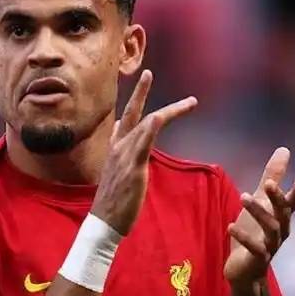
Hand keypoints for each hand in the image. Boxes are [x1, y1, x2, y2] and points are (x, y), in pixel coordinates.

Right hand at [91, 70, 196, 235]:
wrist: (104, 222)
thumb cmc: (113, 205)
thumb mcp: (117, 179)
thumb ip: (123, 164)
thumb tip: (126, 156)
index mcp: (114, 151)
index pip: (123, 123)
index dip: (133, 106)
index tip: (140, 90)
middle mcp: (118, 149)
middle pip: (131, 114)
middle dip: (140, 92)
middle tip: (147, 73)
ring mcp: (125, 156)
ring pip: (146, 125)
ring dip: (169, 111)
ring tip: (190, 102)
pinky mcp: (133, 166)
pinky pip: (143, 142)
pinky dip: (150, 127)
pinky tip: (158, 116)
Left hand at [223, 147, 294, 286]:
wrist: (245, 272)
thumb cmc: (254, 233)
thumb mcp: (260, 202)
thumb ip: (271, 178)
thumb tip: (284, 150)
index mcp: (281, 218)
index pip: (291, 204)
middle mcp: (279, 232)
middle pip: (283, 214)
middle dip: (277, 199)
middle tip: (268, 183)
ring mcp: (270, 247)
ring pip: (270, 229)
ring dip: (258, 212)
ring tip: (243, 197)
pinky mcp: (257, 260)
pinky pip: (254, 248)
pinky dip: (244, 237)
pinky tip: (230, 226)